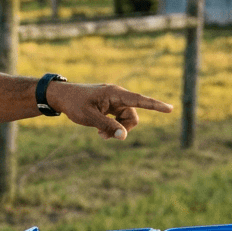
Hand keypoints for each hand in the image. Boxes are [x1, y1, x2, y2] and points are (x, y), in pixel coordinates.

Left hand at [47, 82, 172, 139]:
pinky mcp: (110, 106)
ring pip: (126, 120)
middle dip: (123, 129)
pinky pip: (119, 120)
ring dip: (116, 129)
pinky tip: (99, 130)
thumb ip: (107, 126)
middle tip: (104, 136)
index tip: (170, 109)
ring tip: (99, 134)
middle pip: (133, 116)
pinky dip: (112, 127)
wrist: (61, 97)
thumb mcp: (89, 117)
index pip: (139, 100)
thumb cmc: (74, 104)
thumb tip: (124, 136)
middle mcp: (118, 96)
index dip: (155, 105)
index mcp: (115, 93)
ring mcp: (114, 101)